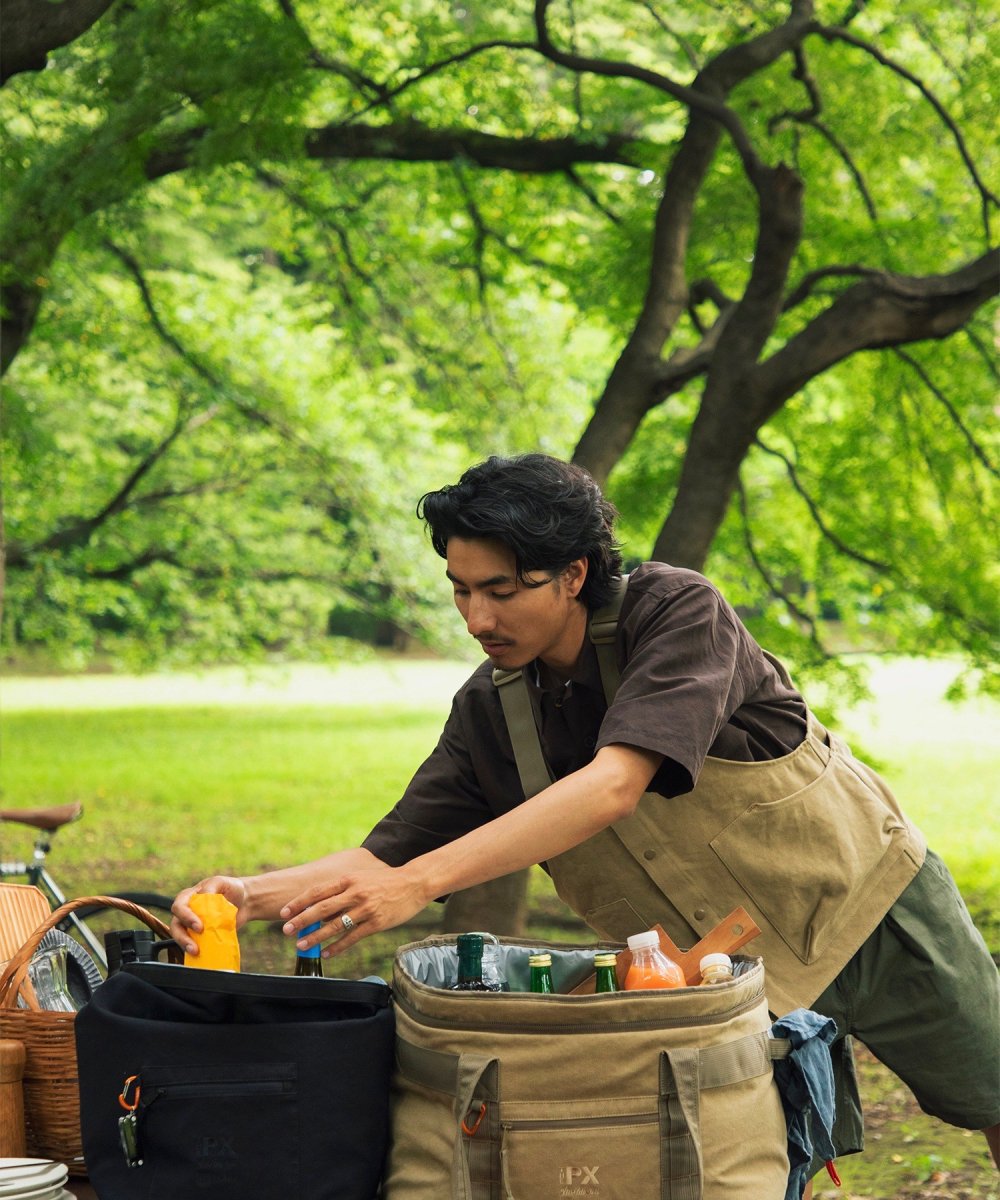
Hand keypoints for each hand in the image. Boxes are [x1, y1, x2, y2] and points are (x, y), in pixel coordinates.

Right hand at [170, 876, 247, 955]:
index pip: (179, 907)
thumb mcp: (221, 882)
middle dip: (182, 937)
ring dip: (186, 946)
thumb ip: (210, 888)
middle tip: (194, 946)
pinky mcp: (202, 935)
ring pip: (181, 936)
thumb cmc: (232, 888)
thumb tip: (203, 897)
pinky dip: (196, 950)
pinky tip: (202, 955)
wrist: (246, 901)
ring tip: (196, 952)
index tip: (199, 926)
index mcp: (189, 897)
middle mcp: (188, 911)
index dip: (186, 917)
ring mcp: (193, 925)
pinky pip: (194, 943)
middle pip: (176, 925)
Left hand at [279, 864, 427, 957]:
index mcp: (348, 879)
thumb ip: (343, 888)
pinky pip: (352, 937)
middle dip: (301, 920)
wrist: (414, 883)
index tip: (284, 912)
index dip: (299, 902)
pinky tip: (327, 954)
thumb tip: (320, 902)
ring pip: (335, 925)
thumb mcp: (361, 877)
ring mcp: (366, 909)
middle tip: (286, 930)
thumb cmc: (385, 881)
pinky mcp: (376, 923)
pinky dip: (337, 947)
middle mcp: (355, 893)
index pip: (317, 891)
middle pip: (322, 909)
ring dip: (316, 936)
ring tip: (301, 945)